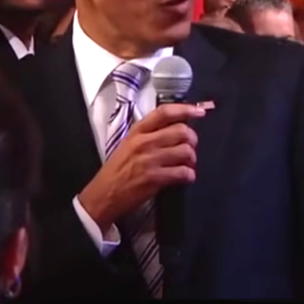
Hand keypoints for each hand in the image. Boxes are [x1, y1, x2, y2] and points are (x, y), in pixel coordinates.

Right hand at [78, 104, 205, 230]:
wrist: (104, 195)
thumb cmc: (118, 169)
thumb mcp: (129, 144)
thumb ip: (150, 133)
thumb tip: (176, 128)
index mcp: (137, 131)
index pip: (164, 112)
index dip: (185, 109)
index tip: (199, 111)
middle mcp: (144, 142)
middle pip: (181, 131)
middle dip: (192, 140)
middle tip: (190, 148)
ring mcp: (149, 160)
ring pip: (185, 151)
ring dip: (192, 159)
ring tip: (187, 164)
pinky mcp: (154, 178)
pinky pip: (183, 172)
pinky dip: (189, 175)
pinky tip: (185, 177)